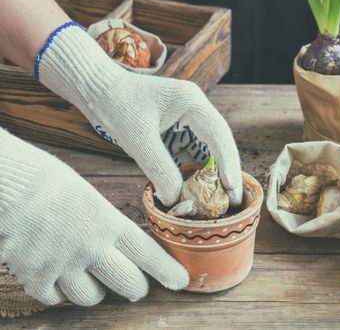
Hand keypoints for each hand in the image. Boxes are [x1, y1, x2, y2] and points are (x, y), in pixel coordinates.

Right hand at [0, 129, 188, 305]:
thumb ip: (105, 222)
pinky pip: (56, 299)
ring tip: (90, 276)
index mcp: (109, 222)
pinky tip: (57, 276)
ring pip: (92, 298)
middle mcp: (92, 247)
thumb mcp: (89, 196)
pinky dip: (59, 292)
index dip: (167, 270)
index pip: (148, 253)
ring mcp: (64, 265)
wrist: (9, 185)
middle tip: (136, 287)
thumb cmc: (48, 182)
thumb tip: (116, 241)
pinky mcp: (36, 277)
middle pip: (129, 284)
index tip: (181, 281)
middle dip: (136, 288)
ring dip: (96, 291)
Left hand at [38, 24, 242, 206]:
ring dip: (214, 171)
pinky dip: (198, 168)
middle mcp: (196, 106)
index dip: (228, 163)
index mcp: (190, 101)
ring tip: (221, 197)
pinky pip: (195, 148)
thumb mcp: (137, 140)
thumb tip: (176, 200)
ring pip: (210, 146)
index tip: (233, 189)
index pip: (218, 134)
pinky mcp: (180, 124)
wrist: (98, 89)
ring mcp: (189, 114)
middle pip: (220, 141)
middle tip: (234, 200)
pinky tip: (199, 186)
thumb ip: (159, 169)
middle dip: (227, 170)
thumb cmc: (115, 106)